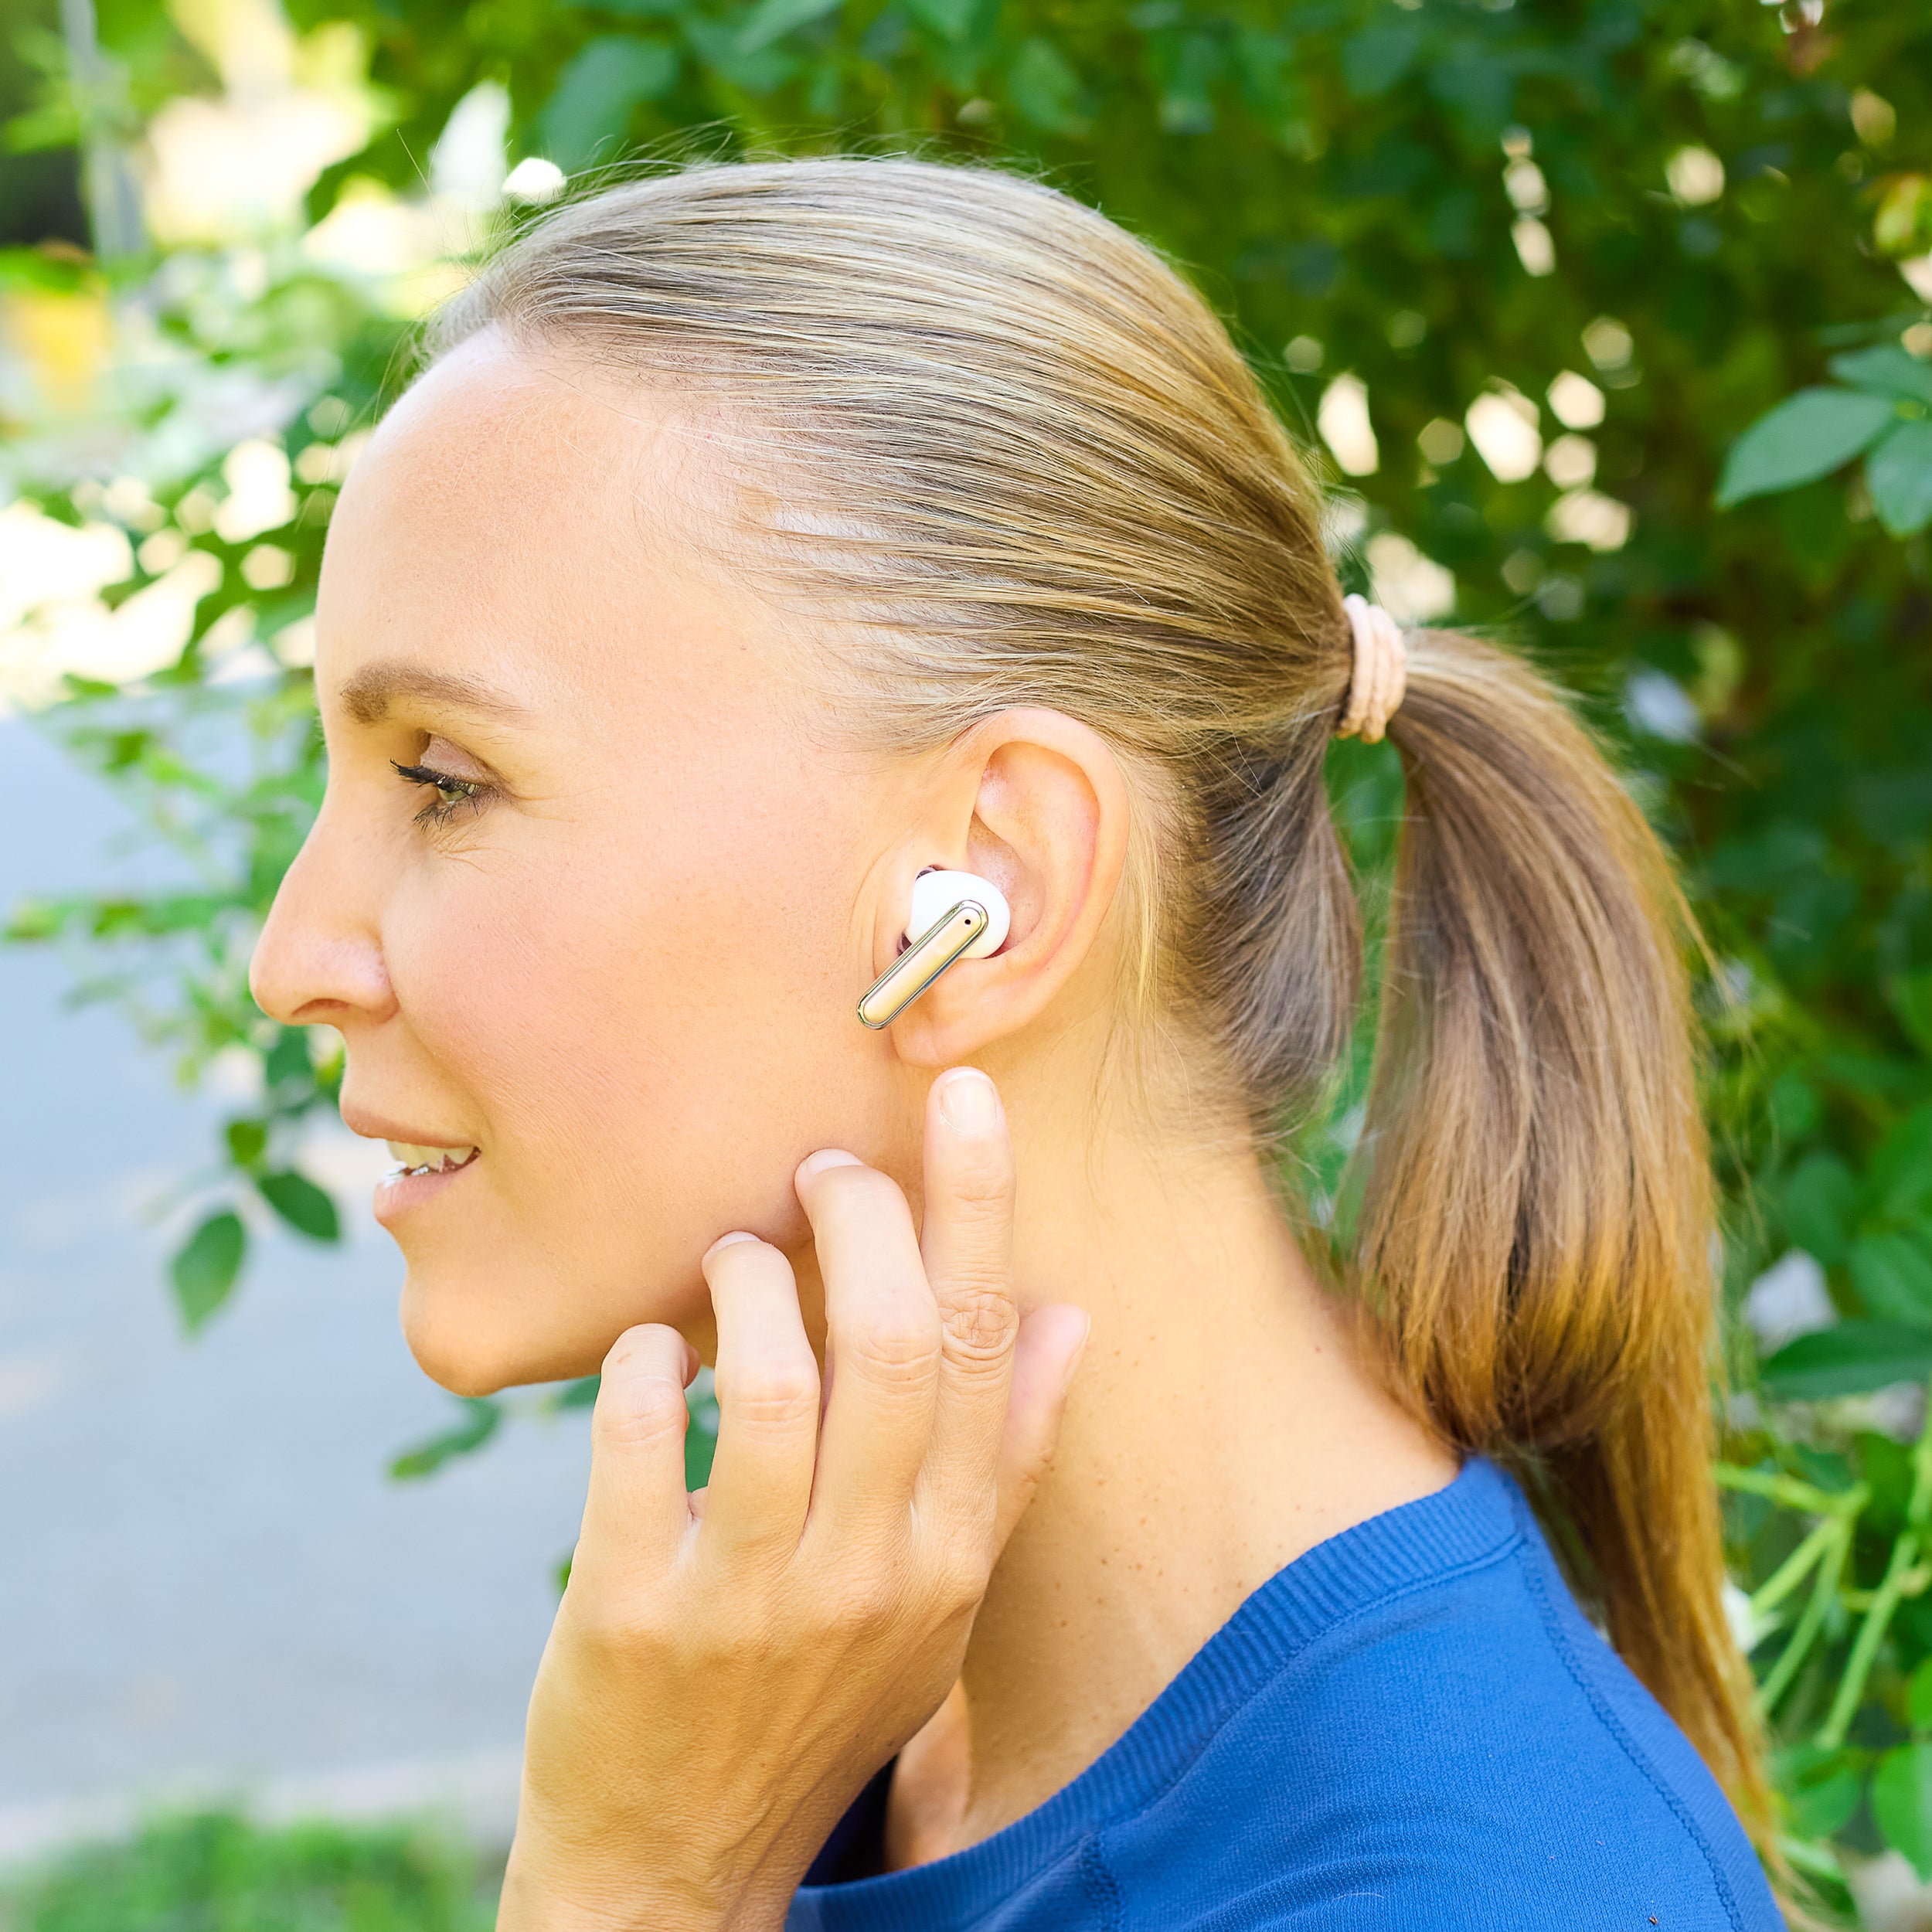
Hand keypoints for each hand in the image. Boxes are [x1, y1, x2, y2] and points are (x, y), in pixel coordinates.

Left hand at [497, 1067, 1089, 1930]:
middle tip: (823, 1170)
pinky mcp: (633, 1618)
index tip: (963, 1093)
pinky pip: (638, 1444)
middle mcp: (869, 1572)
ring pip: (767, 1381)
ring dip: (746, 1280)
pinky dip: (645, 1363)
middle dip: (857, 1218)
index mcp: (949, 1553)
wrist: (681, 1862)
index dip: (977, 1204)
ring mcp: (751, 1600)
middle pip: (887, 1344)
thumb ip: (1004, 1458)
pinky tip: (653, 1348)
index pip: (981, 1346)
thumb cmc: (820, 1700)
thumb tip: (1069, 1318)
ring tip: (735, 1256)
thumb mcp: (939, 1599)